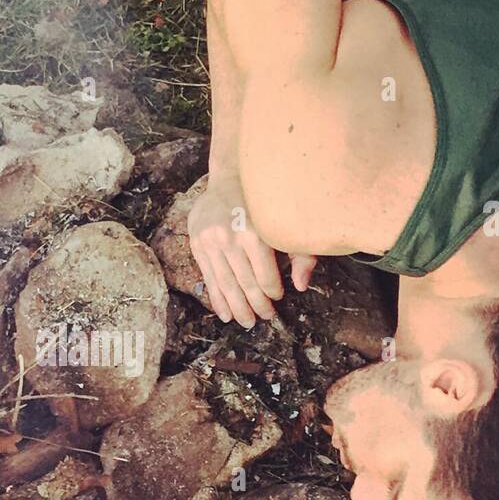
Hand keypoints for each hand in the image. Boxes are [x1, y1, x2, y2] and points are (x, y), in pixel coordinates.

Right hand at [187, 176, 314, 326]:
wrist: (231, 177)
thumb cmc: (265, 202)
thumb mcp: (288, 222)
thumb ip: (300, 253)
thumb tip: (301, 286)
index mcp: (253, 233)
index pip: (265, 276)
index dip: (273, 291)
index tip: (278, 298)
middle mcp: (228, 238)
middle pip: (244, 284)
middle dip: (256, 305)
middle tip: (265, 318)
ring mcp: (210, 242)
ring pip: (226, 285)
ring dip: (237, 308)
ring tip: (247, 322)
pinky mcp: (197, 244)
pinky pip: (209, 278)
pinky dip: (217, 299)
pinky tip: (225, 314)